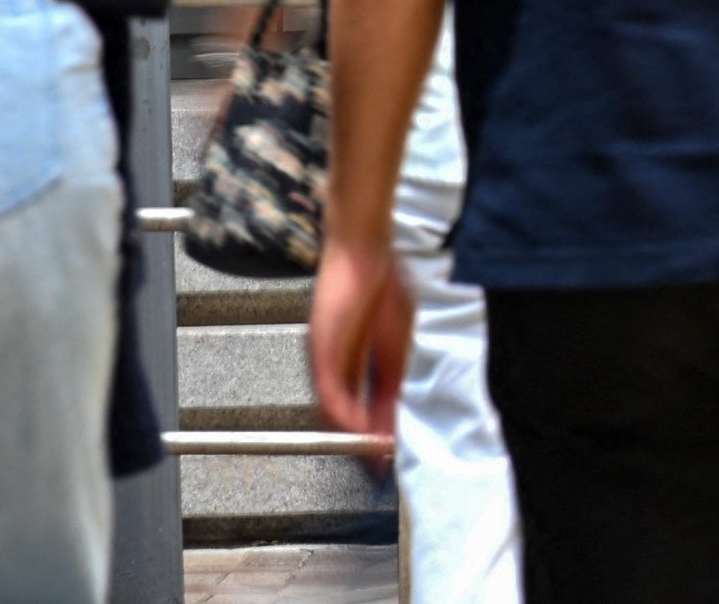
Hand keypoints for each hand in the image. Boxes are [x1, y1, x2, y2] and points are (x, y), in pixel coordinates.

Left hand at [307, 235, 414, 439]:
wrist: (362, 250)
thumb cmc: (379, 282)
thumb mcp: (394, 336)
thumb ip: (391, 373)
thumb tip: (395, 407)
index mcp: (348, 363)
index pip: (359, 409)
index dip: (372, 435)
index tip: (385, 457)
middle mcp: (330, 367)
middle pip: (340, 419)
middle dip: (361, 446)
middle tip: (377, 469)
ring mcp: (324, 361)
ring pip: (332, 413)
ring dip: (352, 438)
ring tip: (372, 458)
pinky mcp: (322, 352)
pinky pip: (331, 393)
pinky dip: (345, 416)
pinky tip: (359, 430)